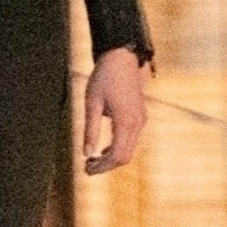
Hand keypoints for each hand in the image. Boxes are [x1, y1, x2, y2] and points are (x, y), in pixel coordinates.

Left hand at [83, 46, 146, 175]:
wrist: (121, 57)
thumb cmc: (104, 76)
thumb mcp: (92, 102)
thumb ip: (90, 129)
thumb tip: (86, 153)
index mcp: (126, 121)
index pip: (117, 156)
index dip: (102, 167)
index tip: (86, 170)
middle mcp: (137, 123)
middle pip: (125, 157)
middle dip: (106, 166)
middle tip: (87, 167)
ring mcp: (141, 119)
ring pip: (129, 149)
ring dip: (112, 157)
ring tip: (92, 159)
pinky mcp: (140, 115)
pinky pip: (131, 139)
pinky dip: (118, 147)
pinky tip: (103, 148)